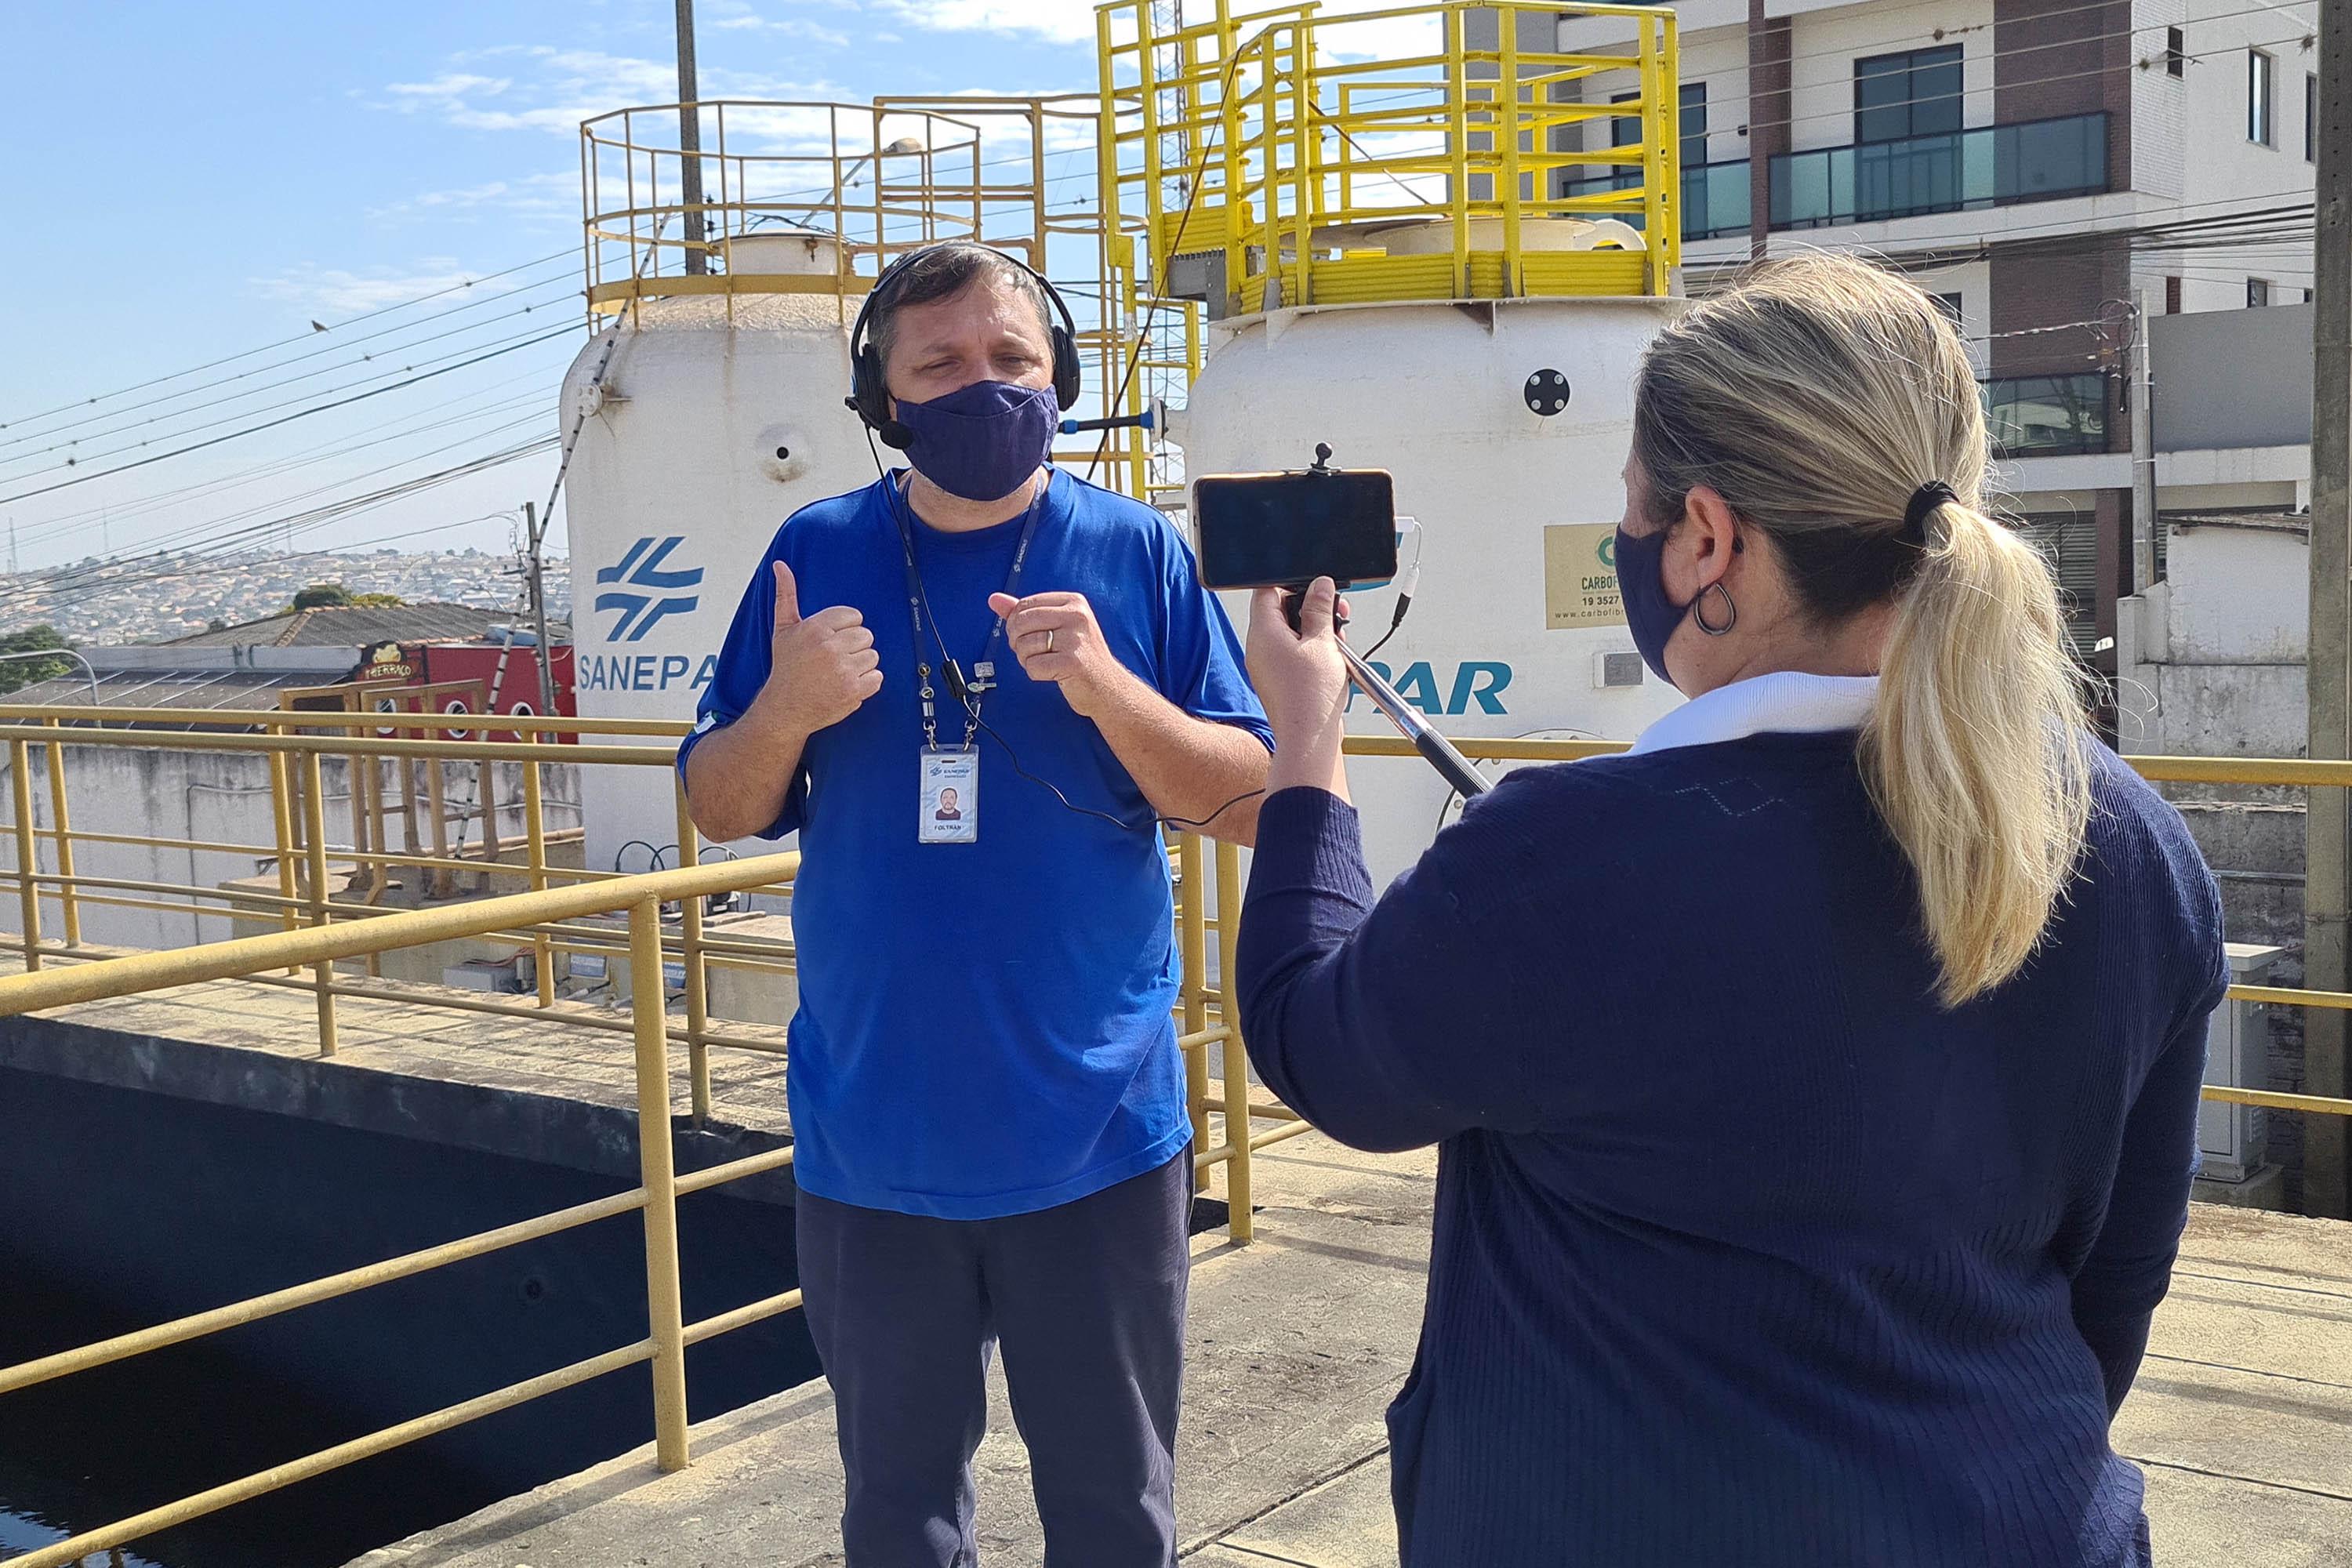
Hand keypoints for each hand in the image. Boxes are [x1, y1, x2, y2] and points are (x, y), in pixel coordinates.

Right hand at [752, 560, 880, 737]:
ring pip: (873, 656)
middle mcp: (829, 647)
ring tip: (839, 672)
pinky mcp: (853, 690)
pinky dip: (866, 683)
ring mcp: (843, 670)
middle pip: (866, 635)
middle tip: (834, 659)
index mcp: (815, 628)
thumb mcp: (783, 629)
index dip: (845, 630)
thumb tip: (781, 567)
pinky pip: (877, 677)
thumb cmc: (786, 668)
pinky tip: (847, 684)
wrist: (785, 707)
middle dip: (853, 647)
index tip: (831, 642)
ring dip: (861, 665)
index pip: (854, 616)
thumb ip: (786, 595)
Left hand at [989, 590, 1132, 718]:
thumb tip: (994, 599)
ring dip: (1027, 660)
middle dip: (1018, 642)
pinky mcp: (1073, 662)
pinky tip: (1052, 673)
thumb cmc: (1079, 656)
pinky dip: (1036, 674)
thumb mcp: (1056, 626)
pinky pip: (1033, 666)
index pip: (1025, 605)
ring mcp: (1076, 639)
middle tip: (1034, 652)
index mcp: (1073, 602)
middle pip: (1021, 623)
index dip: (1016, 624)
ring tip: (1047, 663)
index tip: (1029, 636)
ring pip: (1025, 645)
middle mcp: (1077, 616)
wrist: (1107, 688)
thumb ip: (1025, 612)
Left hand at [1248, 579, 1351, 799]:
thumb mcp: (1322, 642)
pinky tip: (1332, 657)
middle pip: (1280, 611)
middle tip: (1334, 612)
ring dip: (1316, 630)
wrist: (1308, 739)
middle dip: (1310, 608)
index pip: (1267, 591)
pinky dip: (1313, 650)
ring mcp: (1268, 665)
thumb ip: (1320, 609)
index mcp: (1263, 633)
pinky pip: (1293, 654)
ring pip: (1290, 633)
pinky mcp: (1279, 680)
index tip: (1315, 586)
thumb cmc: (1310, 696)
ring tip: (1337, 639)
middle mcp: (1259, 648)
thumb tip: (1320, 586)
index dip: (1292, 583)